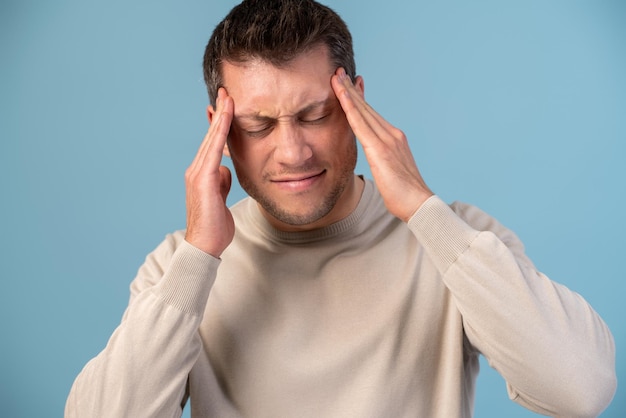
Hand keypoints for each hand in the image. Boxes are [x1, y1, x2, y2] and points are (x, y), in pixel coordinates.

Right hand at [184, 88, 234, 256]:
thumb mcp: (222, 198)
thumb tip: (225, 169)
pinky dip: (220, 134)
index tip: (227, 104)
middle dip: (220, 112)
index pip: (213, 143)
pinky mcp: (202, 180)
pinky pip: (213, 151)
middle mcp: (197, 170)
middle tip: (226, 90)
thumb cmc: (215, 225)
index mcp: (203, 174)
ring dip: (220, 117)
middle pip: (211, 136)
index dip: (220, 123)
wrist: (205, 245)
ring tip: (228, 97)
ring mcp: (198, 174)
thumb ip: (222, 182)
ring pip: (211, 139)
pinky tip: (226, 120)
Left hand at [331, 68, 433, 221]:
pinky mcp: (380, 149)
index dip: (359, 98)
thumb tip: (376, 160)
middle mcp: (392, 134)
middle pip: (366, 107)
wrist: (418, 204)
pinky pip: (360, 124)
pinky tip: (341, 96)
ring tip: (336, 77)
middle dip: (351, 89)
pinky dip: (350, 108)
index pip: (372, 115)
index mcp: (394, 139)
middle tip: (338, 72)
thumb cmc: (405, 195)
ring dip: (347, 92)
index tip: (349, 84)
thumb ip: (382, 160)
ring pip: (362, 111)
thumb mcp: (391, 172)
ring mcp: (387, 139)